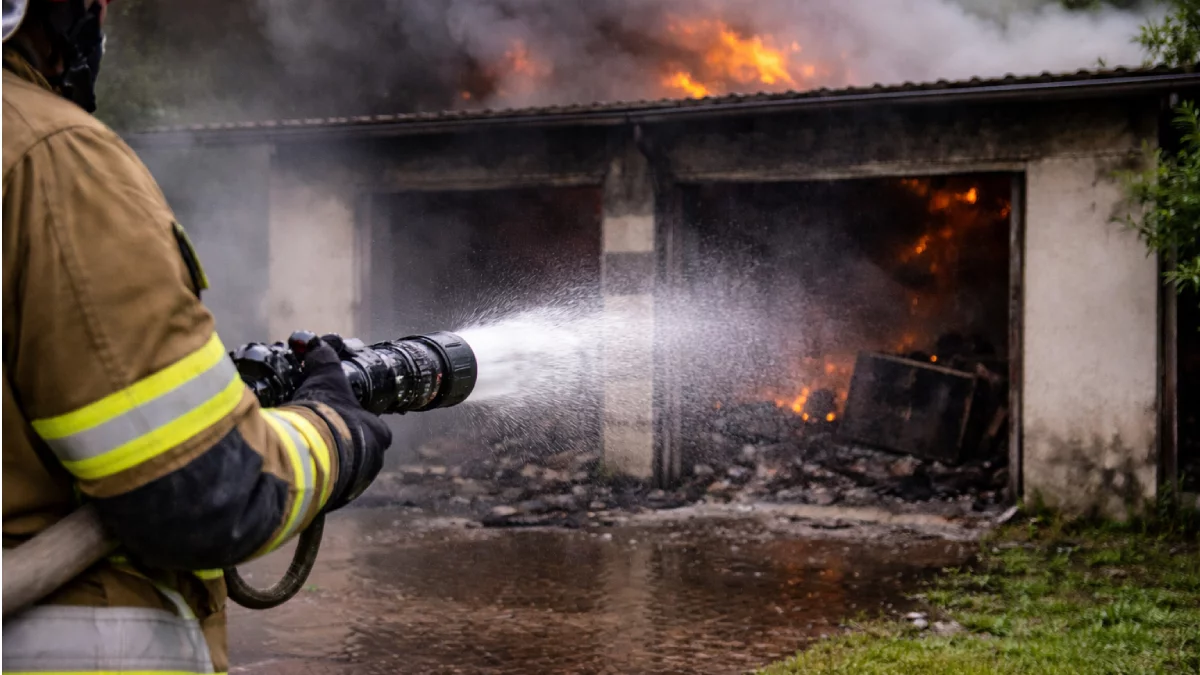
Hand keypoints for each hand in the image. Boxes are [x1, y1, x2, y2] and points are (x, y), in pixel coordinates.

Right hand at [291, 334, 391, 511]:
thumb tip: (317, 344)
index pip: (376, 427)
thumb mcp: (325, 381)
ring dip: (330, 463)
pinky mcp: (335, 499)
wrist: (309, 455)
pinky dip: (316, 479)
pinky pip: (328, 488)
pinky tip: (301, 471)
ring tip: (308, 454)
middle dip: (343, 445)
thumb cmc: (325, 417)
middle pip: (362, 451)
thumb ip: (323, 361)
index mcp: (378, 433)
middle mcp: (373, 460)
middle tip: (321, 437)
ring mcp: (356, 482)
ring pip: (346, 471)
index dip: (357, 421)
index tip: (340, 418)